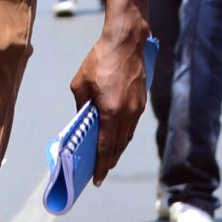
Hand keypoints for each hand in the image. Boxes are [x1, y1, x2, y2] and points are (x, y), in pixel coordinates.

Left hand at [70, 0, 150, 182]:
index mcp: (110, 111)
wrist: (126, 42)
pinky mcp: (141, 101)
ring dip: (117, 150)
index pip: (106, 147)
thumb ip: (80, 106)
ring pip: (127, 137)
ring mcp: (137, 108)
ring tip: (107, 159)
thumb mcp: (79, 84)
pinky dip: (123, 136)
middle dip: (108, 162)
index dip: (101, 165)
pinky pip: (132, 126)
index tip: (96, 179)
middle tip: (99, 173)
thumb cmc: (100, 60)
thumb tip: (82, 120)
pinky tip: (116, 138)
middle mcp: (127, 114)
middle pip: (119, 146)